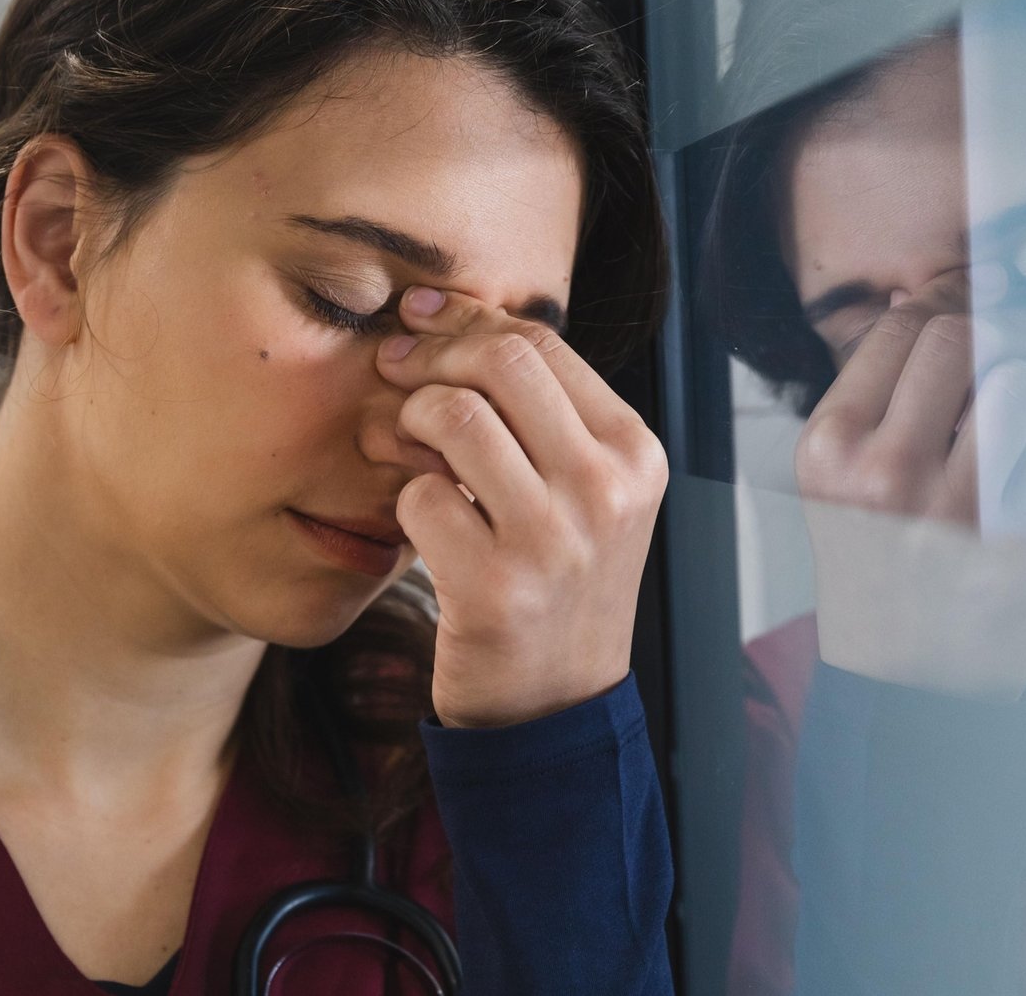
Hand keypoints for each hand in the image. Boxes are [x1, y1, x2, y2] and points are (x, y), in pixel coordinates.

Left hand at [375, 284, 668, 728]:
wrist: (553, 707)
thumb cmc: (554, 581)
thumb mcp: (582, 491)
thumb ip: (536, 412)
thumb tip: (445, 318)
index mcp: (633, 453)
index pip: (542, 343)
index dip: (466, 318)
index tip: (418, 319)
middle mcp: (606, 489)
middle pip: (500, 361)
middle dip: (430, 355)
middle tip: (391, 371)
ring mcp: (554, 540)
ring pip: (454, 418)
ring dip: (406, 420)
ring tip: (396, 445)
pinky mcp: (495, 587)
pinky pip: (420, 496)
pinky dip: (403, 498)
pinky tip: (413, 519)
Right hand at [794, 275, 1025, 700]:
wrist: (899, 678)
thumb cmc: (873, 564)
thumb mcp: (838, 480)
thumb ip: (872, 396)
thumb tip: (921, 297)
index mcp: (828, 447)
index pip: (898, 328)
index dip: (940, 315)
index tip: (961, 327)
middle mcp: (882, 472)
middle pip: (957, 340)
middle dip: (985, 347)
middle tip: (994, 371)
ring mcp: (951, 510)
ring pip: (1018, 388)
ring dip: (1025, 401)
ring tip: (1013, 430)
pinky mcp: (1016, 547)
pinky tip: (1024, 503)